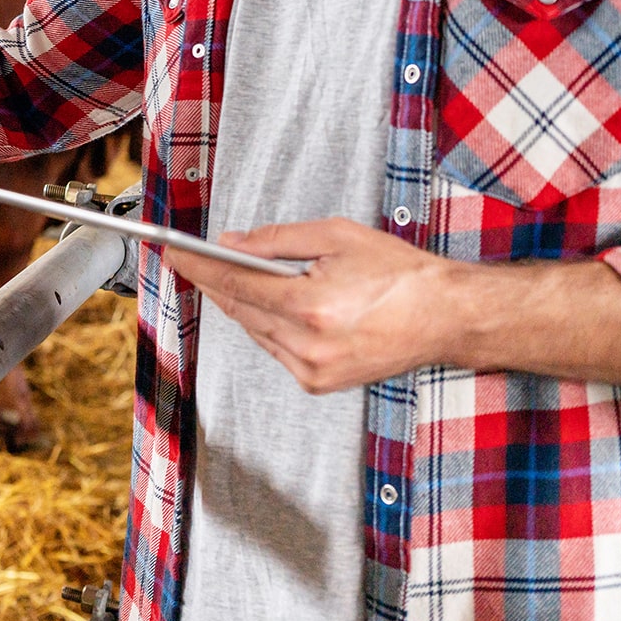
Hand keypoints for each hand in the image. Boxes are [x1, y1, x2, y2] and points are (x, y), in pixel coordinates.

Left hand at [163, 218, 455, 393]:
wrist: (446, 318)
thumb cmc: (401, 274)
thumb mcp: (336, 237)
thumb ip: (276, 240)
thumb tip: (232, 244)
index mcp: (311, 307)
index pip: (235, 283)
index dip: (199, 266)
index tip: (174, 252)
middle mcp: (308, 345)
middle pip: (239, 308)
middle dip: (217, 281)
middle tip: (197, 258)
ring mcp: (314, 370)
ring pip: (254, 330)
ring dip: (243, 304)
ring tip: (238, 277)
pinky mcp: (320, 383)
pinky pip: (275, 348)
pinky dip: (268, 326)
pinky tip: (274, 306)